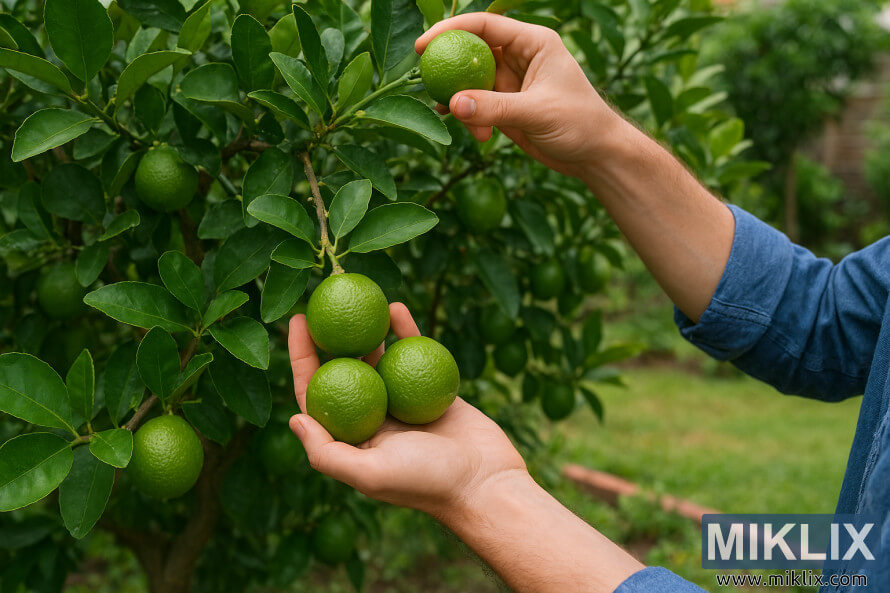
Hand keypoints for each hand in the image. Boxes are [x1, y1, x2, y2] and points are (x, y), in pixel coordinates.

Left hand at [287, 303, 526, 517]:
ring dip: (366, 329)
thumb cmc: (426, 482)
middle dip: (330, 336)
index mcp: (352, 437)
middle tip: (323, 301)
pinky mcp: (431, 386)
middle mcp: (372, 417)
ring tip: (358, 299)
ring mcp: (402, 400)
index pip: (318, 392)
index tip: (299, 322)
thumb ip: (327, 452)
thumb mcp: (370, 474)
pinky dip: (403, 331)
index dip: (303, 357)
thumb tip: (294, 418)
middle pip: (343, 368)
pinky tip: (394, 308)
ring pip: (378, 357)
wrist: (485, 482)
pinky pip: (412, 352)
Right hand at [415, 13, 625, 178]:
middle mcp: (519, 58)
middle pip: (472, 52)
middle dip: (450, 68)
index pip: (485, 26)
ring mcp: (510, 83)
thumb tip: (454, 104)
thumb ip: (496, 107)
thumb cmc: (580, 123)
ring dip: (460, 100)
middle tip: (428, 82)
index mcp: (533, 43)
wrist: (595, 154)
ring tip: (455, 118)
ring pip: (470, 82)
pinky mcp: (505, 107)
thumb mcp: (538, 112)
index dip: (452, 30)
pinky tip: (470, 133)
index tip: (424, 45)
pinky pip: (476, 106)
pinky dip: (469, 117)